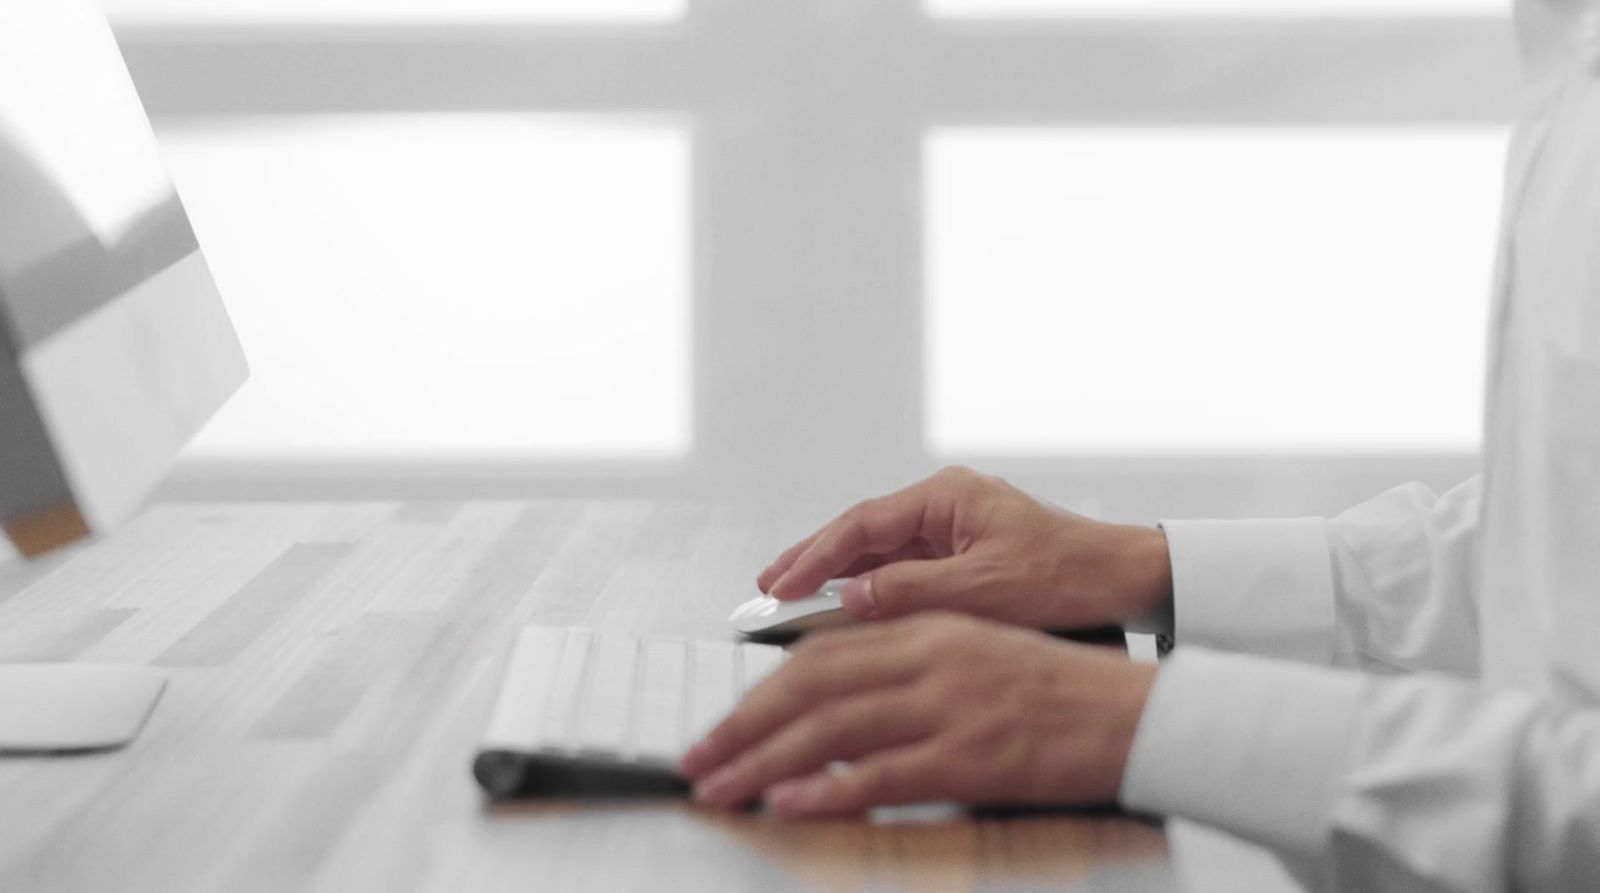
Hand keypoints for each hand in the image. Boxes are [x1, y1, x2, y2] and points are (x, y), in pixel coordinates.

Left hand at [681, 614, 1155, 815]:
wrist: (1138, 714)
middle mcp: (930, 659)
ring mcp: (948, 707)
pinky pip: (880, 775)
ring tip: (719, 786)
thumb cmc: (1061, 691)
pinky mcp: (969, 758)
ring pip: (831, 729)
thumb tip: (842, 700)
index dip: (764, 687)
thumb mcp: (981, 655)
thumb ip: (913, 667)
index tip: (727, 717)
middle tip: (697, 756)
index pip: (824, 654)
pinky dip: (826, 790)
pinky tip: (786, 803)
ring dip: (762, 759)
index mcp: (930, 630)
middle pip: (810, 686)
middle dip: (743, 723)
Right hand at [758, 466, 1171, 631]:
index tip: (780, 584)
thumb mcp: (985, 590)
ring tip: (791, 593)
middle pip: (862, 531)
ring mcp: (952, 528)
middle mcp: (945, 504)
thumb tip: (851, 596)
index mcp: (948, 496)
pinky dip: (869, 585)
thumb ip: (912, 591)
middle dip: (813, 558)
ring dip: (837, 573)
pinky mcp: (962, 553)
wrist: (1126, 581)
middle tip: (767, 584)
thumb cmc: (1069, 576)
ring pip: (878, 550)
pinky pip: (902, 566)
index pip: (862, 524)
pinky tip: (845, 604)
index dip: (815, 556)